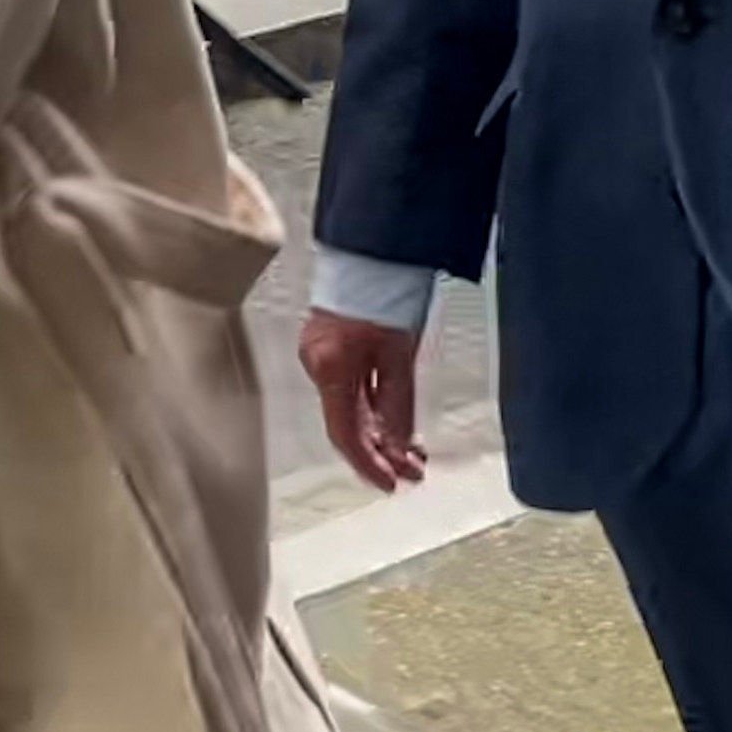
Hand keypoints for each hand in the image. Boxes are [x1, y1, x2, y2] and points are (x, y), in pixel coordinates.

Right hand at [298, 308, 426, 493]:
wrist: (374, 248)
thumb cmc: (386, 291)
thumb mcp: (399, 356)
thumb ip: (397, 407)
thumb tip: (400, 449)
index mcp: (330, 366)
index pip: (344, 432)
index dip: (368, 463)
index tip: (392, 483)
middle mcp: (318, 364)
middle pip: (346, 423)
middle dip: (381, 452)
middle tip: (412, 472)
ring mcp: (321, 355)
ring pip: (349, 409)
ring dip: (380, 434)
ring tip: (412, 453)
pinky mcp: (331, 347)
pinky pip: (349, 391)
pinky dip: (372, 411)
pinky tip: (393, 425)